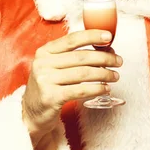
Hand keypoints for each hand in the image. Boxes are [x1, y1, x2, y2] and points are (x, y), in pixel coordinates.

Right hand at [22, 30, 122, 146]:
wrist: (31, 113)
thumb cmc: (49, 86)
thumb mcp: (55, 66)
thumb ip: (75, 57)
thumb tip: (107, 50)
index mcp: (45, 51)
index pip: (72, 39)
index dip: (92, 36)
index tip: (109, 37)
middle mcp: (43, 63)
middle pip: (81, 57)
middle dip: (104, 58)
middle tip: (118, 61)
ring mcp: (45, 80)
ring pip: (83, 74)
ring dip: (104, 74)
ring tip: (115, 76)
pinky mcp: (50, 97)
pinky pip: (80, 91)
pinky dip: (96, 89)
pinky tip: (105, 89)